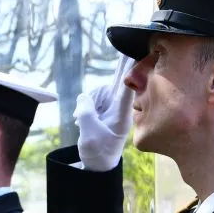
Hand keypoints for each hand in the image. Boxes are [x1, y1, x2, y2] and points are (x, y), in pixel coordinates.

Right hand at [75, 55, 134, 171]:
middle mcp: (119, 109)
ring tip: (78, 119)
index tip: (136, 55)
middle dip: (121, 67)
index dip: (130, 70)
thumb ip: (85, 111)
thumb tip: (84, 96)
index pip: (128, 88)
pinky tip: (78, 118)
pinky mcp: (104, 110)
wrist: (97, 165)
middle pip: (120, 82)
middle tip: (127, 47)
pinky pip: (93, 99)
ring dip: (88, 100)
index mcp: (121, 115)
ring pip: (100, 92)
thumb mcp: (88, 132)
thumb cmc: (97, 151)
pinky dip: (85, 104)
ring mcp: (112, 109)